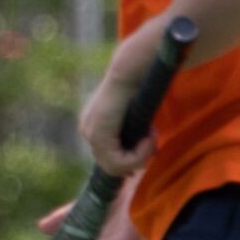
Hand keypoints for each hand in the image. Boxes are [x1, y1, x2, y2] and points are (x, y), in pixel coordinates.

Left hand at [78, 27, 165, 175]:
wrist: (130, 72)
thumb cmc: (136, 88)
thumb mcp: (133, 115)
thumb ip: (132, 133)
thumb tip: (140, 155)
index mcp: (92, 125)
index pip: (107, 158)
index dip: (130, 161)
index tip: (147, 148)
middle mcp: (87, 130)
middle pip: (112, 166)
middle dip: (137, 159)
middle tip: (152, 140)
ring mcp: (90, 134)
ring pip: (117, 167)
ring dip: (141, 156)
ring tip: (151, 136)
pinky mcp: (99, 136)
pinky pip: (119, 162)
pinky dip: (139, 154)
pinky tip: (149, 137)